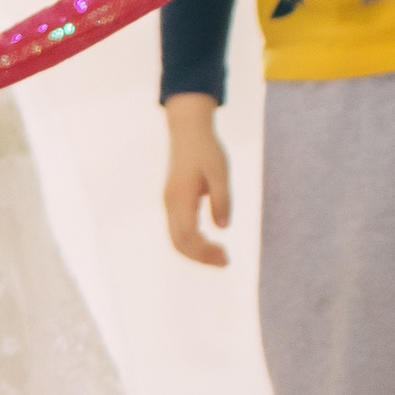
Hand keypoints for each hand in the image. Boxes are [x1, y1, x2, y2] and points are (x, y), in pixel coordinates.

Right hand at [161, 93, 231, 266]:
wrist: (187, 132)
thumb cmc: (206, 149)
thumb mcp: (220, 171)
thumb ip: (222, 199)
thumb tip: (223, 227)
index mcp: (181, 198)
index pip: (188, 235)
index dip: (205, 251)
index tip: (226, 257)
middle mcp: (170, 205)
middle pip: (179, 243)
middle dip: (201, 257)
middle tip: (225, 261)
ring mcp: (169, 205)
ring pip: (176, 240)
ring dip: (196, 253)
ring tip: (219, 256)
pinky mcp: (172, 204)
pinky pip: (178, 231)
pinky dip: (192, 243)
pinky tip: (209, 243)